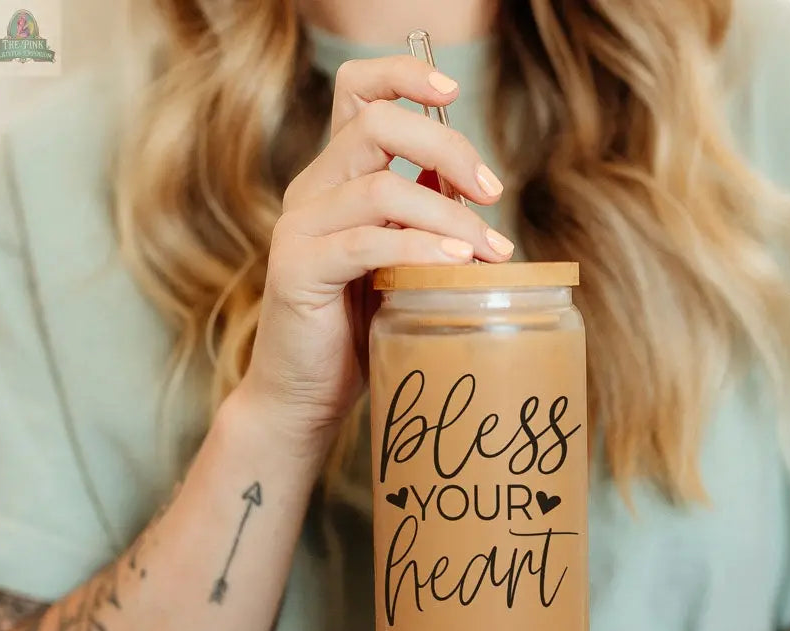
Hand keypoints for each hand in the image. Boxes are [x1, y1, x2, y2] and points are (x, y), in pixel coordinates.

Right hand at [242, 55, 513, 448]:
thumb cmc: (356, 332)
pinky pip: (366, 242)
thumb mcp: (397, 263)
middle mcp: (311, 191)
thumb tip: (466, 184)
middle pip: (376, 125)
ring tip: (490, 251)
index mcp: (335, 179)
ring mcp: (299, 228)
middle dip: (448, 148)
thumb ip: (418, 218)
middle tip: (493, 193)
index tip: (454, 93)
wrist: (305, 394)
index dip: (404, 77)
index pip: (358, 92)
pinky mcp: (296, 270)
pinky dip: (420, 249)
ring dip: (449, 216)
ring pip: (380, 188)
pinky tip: (456, 265)